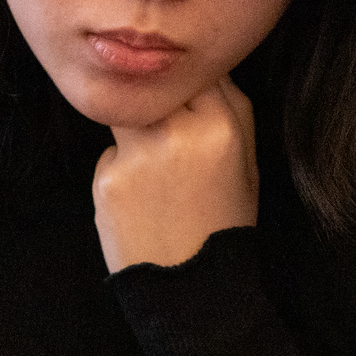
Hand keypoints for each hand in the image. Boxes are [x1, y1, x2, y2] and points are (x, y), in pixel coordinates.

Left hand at [93, 77, 258, 272]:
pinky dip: (123, 170)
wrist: (190, 287)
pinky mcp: (106, 177)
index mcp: (218, 127)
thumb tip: (206, 68)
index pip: (196, 73)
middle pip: (155, 89)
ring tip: (159, 175)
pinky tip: (142, 201)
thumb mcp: (248, 164)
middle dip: (162, 105)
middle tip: (172, 142)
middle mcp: (174, 132)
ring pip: (128, 116)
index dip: (192, 86)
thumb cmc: (225, 222)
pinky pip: (112, 154)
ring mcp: (135, 154)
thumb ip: (233, 109)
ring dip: (139, 133)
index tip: (192, 105)